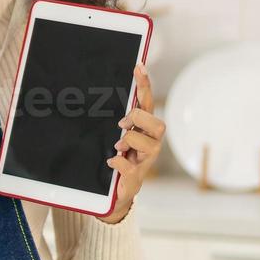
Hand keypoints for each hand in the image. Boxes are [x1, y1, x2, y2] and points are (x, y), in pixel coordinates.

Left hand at [101, 61, 163, 223]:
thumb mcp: (116, 136)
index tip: (138, 66)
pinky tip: (110, 162)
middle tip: (121, 124)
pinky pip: (128, 166)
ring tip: (117, 146)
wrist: (116, 193)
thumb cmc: (118, 159)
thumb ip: (117, 120)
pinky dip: (117, 162)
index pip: (148, 103)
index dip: (145, 85)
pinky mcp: (135, 177)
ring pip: (145, 142)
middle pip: (157, 123)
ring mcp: (146, 160)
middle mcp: (150, 143)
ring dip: (129, 141)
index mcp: (145, 130)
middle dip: (138, 119)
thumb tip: (102, 96)